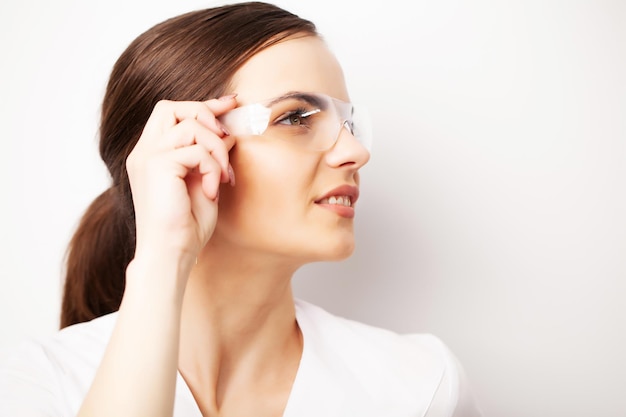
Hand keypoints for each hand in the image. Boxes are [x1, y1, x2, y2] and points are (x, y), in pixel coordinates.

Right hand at [126, 96, 236, 268]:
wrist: (171, 253)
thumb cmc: (186, 227)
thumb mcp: (205, 184)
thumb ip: (212, 157)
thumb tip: (229, 133)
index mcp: (152, 155)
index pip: (172, 114)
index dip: (204, 105)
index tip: (231, 104)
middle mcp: (144, 152)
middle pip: (171, 107)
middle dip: (205, 114)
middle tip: (225, 138)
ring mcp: (147, 158)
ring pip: (190, 126)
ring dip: (216, 149)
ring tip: (223, 176)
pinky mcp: (157, 166)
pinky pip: (197, 151)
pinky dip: (213, 168)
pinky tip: (212, 191)